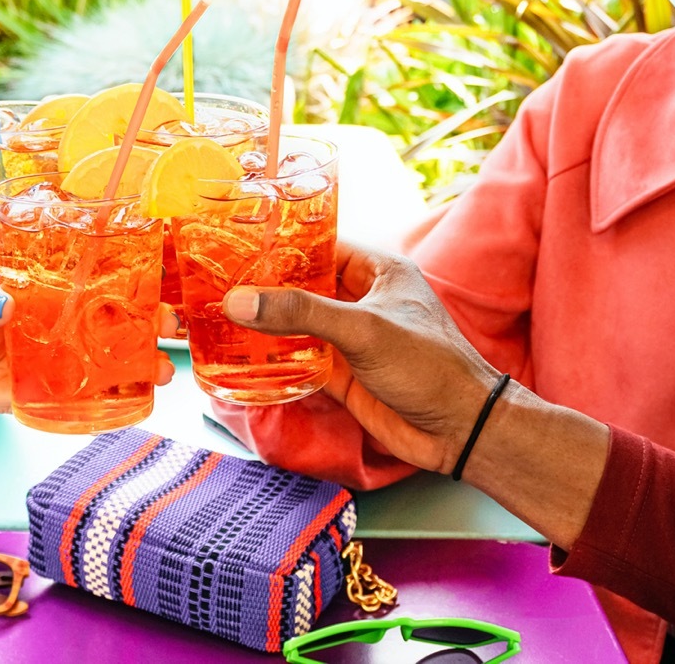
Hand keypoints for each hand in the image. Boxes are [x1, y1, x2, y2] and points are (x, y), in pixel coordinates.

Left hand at [0, 197, 176, 379]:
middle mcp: (74, 309)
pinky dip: (137, 379)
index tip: (151, 244)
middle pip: (129, 300)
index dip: (132, 250)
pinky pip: (110, 378)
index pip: (98, 257)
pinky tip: (155, 377)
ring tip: (167, 344)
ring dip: (156, 339)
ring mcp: (77, 344)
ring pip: (129, 337)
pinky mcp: (71, 379)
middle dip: (156, 304)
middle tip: (166, 312)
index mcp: (52, 278)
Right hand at [221, 243, 501, 473]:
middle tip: (216, 282)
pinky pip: (300, 359)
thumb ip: (302, 313)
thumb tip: (240, 301)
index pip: (320, 245)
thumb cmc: (428, 365)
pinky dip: (274, 358)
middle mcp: (362, 299)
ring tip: (216, 315)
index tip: (237, 245)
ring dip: (266, 324)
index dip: (281, 245)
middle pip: (303, 286)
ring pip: (298, 324)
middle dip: (265, 287)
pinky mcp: (342, 373)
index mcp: (378, 270)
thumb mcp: (363, 329)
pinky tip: (240, 356)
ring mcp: (350, 338)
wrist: (459, 430)